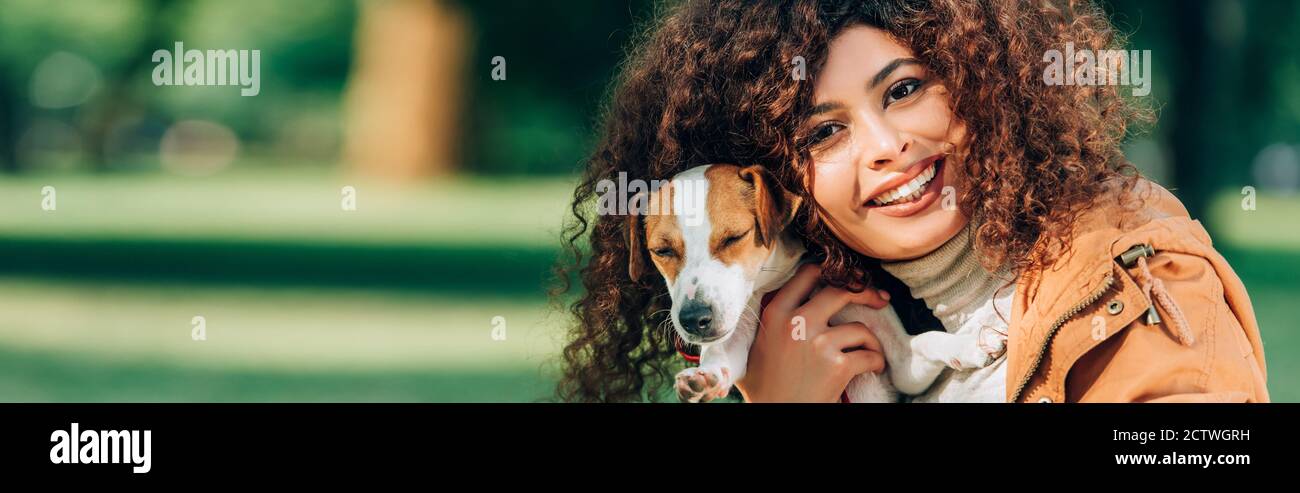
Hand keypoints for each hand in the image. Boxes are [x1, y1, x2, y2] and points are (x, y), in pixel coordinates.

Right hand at [735, 264, 889, 402]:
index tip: (849, 280)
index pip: (808, 273)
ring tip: (870, 351)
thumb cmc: (764, 386)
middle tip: (879, 299)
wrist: (772, 416)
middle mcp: (796, 323)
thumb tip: (793, 295)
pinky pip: (869, 355)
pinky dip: (876, 362)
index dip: (833, 273)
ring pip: (860, 328)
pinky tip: (873, 368)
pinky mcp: (837, 367)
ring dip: (871, 341)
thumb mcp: (757, 344)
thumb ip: (774, 319)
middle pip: (841, 290)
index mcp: (775, 313)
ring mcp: (818, 344)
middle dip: (866, 291)